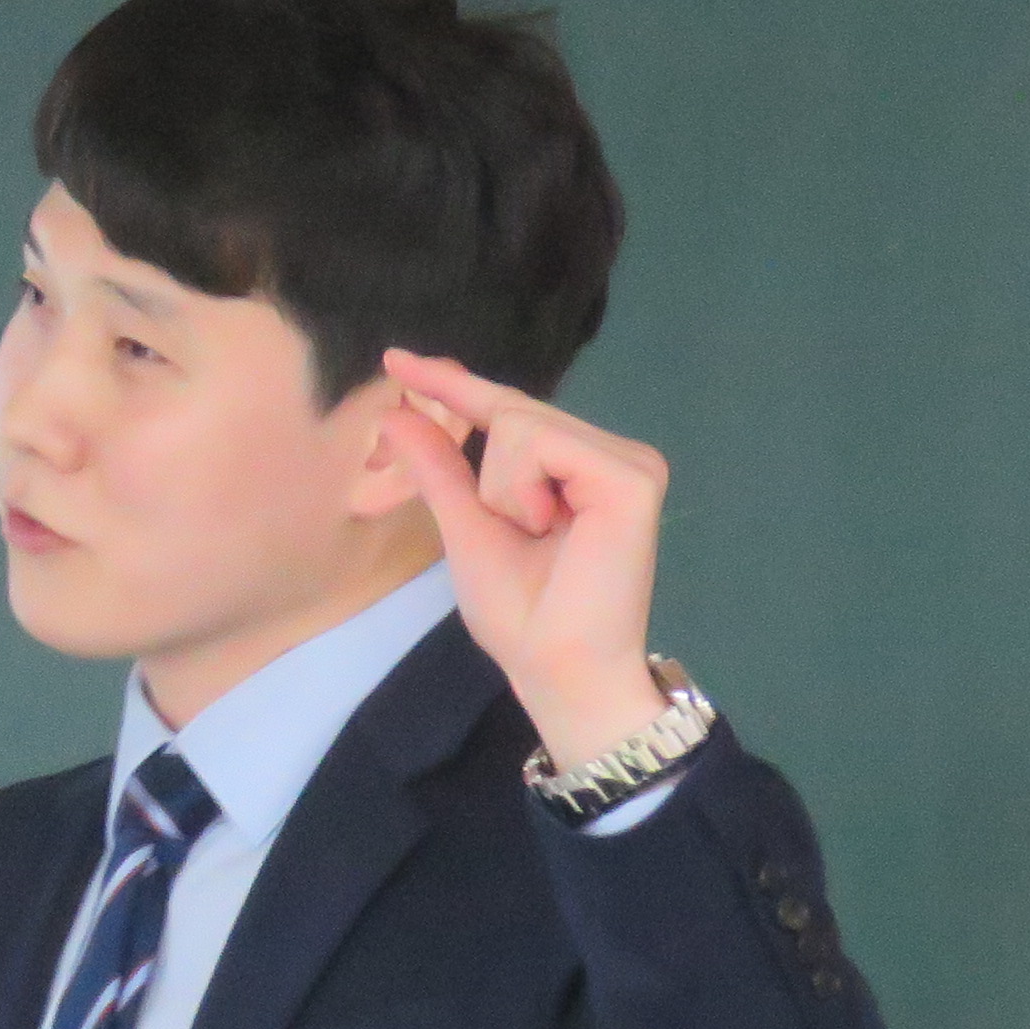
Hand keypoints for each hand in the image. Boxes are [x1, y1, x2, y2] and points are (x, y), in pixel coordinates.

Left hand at [379, 350, 674, 773]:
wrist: (558, 670)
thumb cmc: (521, 614)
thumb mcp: (466, 527)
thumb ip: (439, 466)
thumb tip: (395, 410)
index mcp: (577, 463)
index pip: (507, 407)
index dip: (451, 383)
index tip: (395, 358)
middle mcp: (609, 451)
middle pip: (510, 410)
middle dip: (487, 475)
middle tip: (522, 533)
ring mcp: (628, 458)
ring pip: (519, 421)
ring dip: (501, 488)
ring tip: (537, 534)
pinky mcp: (634, 474)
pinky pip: (540, 441)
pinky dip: (520, 487)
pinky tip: (546, 525)